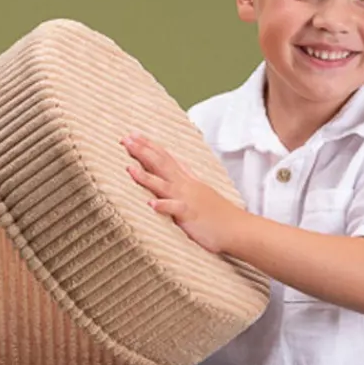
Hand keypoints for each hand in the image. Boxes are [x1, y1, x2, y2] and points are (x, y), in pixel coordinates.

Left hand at [120, 132, 240, 254]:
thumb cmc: (218, 215)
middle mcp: (185, 186)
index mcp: (187, 180)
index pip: (166, 157)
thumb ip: (187, 182)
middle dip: (142, 151)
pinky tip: (150, 203)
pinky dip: (163, 205)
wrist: (238, 229)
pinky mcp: (190, 215)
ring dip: (145, 176)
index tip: (133, 135)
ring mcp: (187, 199)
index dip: (149, 146)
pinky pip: (174, 209)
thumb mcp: (200, 192)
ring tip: (128, 168)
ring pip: (163, 184)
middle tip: (125, 139)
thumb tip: (176, 173)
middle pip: (161, 164)